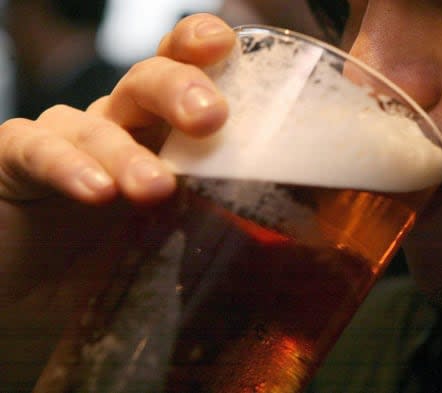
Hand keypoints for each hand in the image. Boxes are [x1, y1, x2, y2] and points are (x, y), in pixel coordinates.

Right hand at [0, 14, 234, 388]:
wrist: (35, 280)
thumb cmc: (113, 251)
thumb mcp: (176, 232)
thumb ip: (220, 218)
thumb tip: (289, 223)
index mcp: (161, 131)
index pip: (183, 71)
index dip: (200, 49)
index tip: (226, 44)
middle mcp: (118, 122)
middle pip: (147, 80)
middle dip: (179, 89)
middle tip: (210, 118)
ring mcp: (67, 136)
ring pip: (99, 121)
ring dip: (128, 153)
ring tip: (155, 189)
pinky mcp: (16, 159)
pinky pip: (38, 150)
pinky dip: (68, 168)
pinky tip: (95, 192)